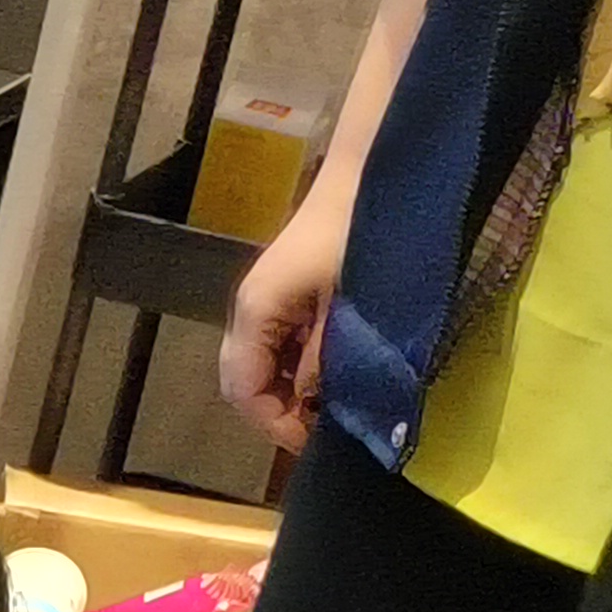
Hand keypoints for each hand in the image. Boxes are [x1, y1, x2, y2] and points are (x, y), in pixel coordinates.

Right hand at [219, 174, 350, 450]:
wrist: (367, 171)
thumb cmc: (358, 231)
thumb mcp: (349, 304)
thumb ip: (328, 357)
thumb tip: (317, 402)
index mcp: (255, 313)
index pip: (243, 390)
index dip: (274, 423)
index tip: (313, 440)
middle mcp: (249, 311)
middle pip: (246, 383)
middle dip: (280, 412)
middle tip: (323, 427)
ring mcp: (266, 301)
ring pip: (264, 366)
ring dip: (293, 390)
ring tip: (333, 401)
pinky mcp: (286, 293)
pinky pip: (282, 345)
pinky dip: (302, 366)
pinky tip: (335, 366)